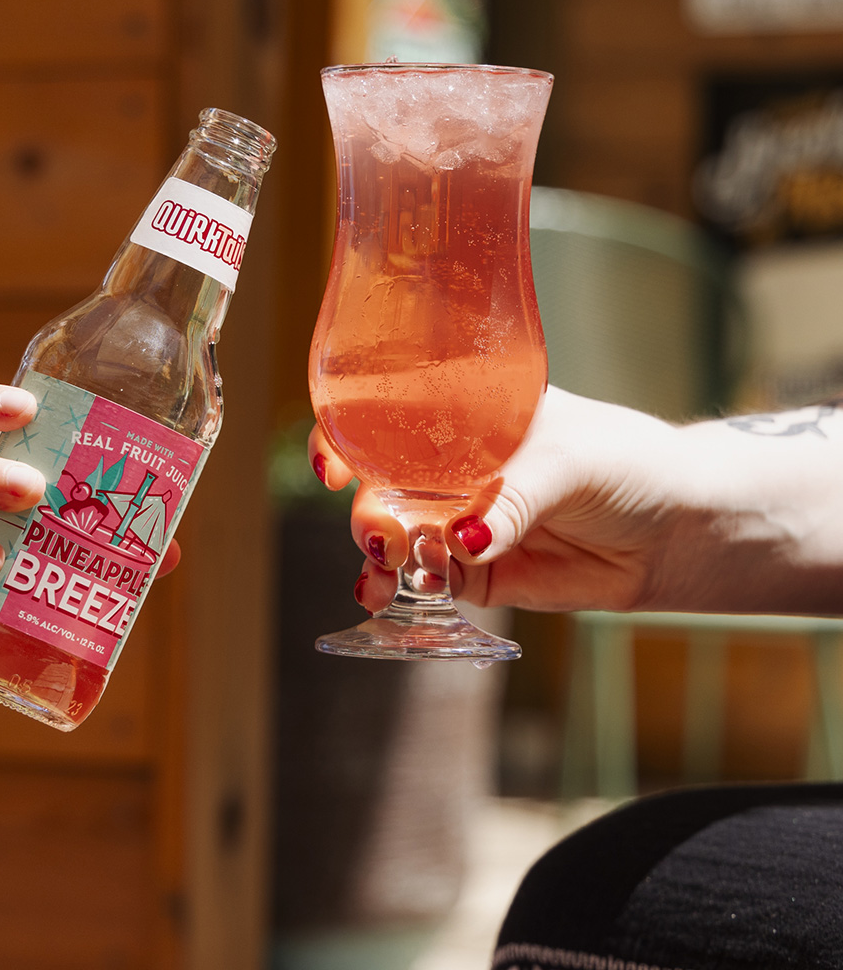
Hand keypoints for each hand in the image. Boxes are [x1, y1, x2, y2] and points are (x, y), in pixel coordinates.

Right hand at [309, 386, 683, 615]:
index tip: (331, 461)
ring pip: (396, 535)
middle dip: (369, 509)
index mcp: (463, 415)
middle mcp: (451, 466)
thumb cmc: (624, 465)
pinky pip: (426, 579)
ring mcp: (459, 520)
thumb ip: (511, 500)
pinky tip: (394, 592)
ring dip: (379, 553)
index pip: (388, 416)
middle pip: (382, 483)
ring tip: (383, 570)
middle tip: (385, 535)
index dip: (347, 434)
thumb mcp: (567, 462)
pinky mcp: (475, 572)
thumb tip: (459, 541)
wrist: (676, 531)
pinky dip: (405, 587)